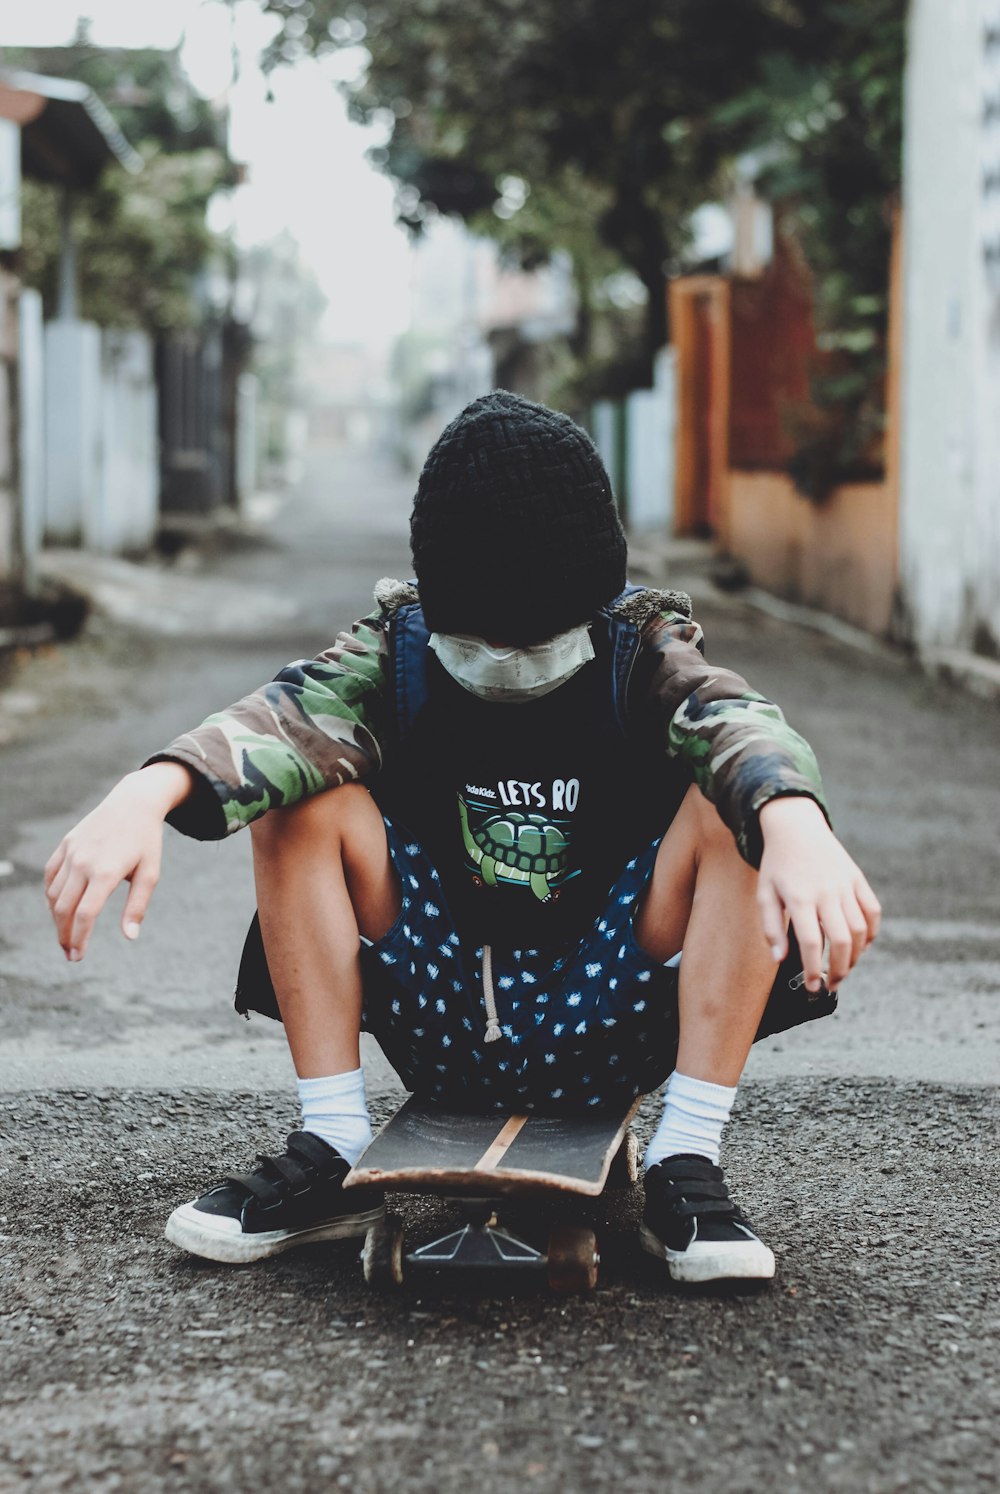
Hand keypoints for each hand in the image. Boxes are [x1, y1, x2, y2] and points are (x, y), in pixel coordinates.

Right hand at [44, 762, 192, 961]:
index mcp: (106, 871)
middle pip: (64, 909)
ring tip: (67, 934)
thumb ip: (137, 906)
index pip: (85, 914)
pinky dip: (50, 896)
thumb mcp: (150, 873)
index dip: (79, 938)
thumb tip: (130, 937)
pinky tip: (58, 909)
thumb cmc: (146, 841)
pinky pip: (50, 876)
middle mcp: (83, 862)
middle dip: (64, 935)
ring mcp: (71, 852)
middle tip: (70, 953)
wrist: (133, 803)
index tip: (78, 956)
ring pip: (54, 894)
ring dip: (56, 918)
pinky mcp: (65, 844)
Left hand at [756, 797, 880, 991]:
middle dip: (840, 969)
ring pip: (860, 929)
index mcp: (799, 897)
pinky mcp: (858, 878)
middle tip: (832, 985)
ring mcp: (845, 884)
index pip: (812, 942)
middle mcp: (826, 891)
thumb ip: (771, 928)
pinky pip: (872, 911)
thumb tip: (780, 959)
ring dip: (856, 956)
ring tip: (844, 969)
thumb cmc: (777, 866)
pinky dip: (871, 933)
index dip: (814, 969)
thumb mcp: (764, 894)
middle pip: (842, 940)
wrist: (796, 828)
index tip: (812, 987)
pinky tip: (860, 946)